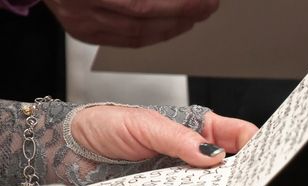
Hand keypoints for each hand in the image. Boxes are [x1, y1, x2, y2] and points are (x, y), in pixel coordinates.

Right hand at [43, 0, 218, 46]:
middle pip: (144, 21)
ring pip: (138, 36)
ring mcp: (81, 24)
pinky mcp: (82, 33)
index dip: (179, 5)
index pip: (144, 4)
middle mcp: (82, 7)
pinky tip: (168, 27)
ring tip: (192, 18)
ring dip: (171, 28)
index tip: (204, 1)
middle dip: (182, 15)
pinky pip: (126, 41)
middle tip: (206, 8)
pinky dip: (152, 35)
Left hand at [71, 105, 257, 167]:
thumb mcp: (144, 125)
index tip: (264, 160)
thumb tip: (213, 155)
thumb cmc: (103, 128)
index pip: (239, 137)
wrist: (64, 153)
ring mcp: (180, 185)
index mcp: (197, 131)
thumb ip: (179, 139)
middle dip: (240, 182)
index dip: (256, 147)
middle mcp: (193, 161)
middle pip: (231, 173)